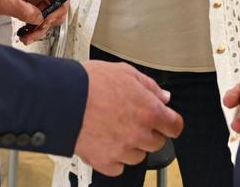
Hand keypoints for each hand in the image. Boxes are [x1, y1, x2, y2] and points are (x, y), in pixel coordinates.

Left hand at [0, 0, 69, 43]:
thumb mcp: (6, 0)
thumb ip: (26, 10)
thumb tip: (40, 19)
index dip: (61, 6)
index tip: (50, 20)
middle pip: (56, 6)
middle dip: (49, 22)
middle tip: (37, 30)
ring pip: (47, 15)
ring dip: (40, 28)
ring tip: (28, 37)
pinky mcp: (28, 5)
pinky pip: (37, 17)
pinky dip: (33, 27)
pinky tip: (25, 34)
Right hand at [75, 60, 182, 176]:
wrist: (64, 98)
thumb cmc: (91, 83)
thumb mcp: (126, 72)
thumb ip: (149, 86)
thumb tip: (163, 97)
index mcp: (150, 111)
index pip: (175, 126)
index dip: (170, 122)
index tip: (165, 122)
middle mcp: (140, 134)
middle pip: (157, 142)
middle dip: (148, 132)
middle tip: (131, 120)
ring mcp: (123, 150)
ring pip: (138, 156)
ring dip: (132, 146)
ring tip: (114, 129)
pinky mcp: (105, 162)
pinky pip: (118, 167)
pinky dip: (114, 158)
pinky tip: (104, 142)